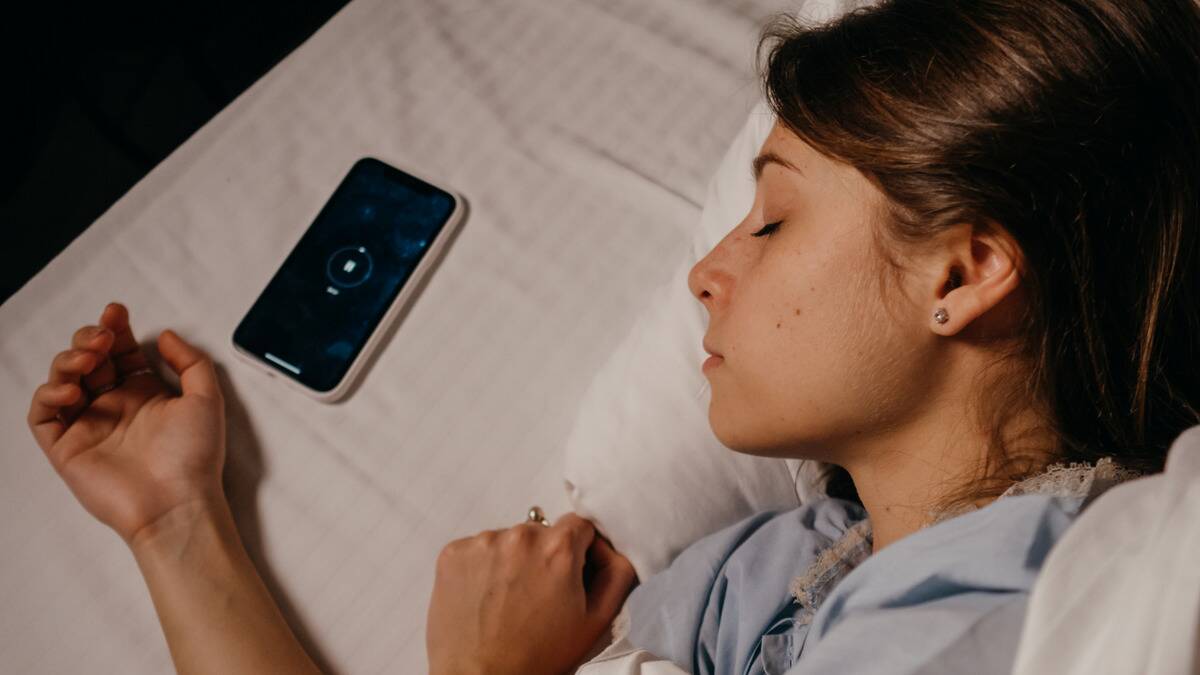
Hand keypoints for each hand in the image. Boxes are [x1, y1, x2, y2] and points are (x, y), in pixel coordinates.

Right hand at [26, 302, 227, 548]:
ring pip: (62, 380)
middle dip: (89, 338)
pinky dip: (48, 394)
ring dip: (68, 360)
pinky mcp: (66, 448)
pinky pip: (43, 415)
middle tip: (101, 337)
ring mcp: (88, 426)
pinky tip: (70, 389)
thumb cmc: (195, 456)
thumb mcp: (206, 398)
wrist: (178, 503)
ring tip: (88, 359)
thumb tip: (163, 334)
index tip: (116, 311)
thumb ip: (190, 361)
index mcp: (144, 394)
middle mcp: (114, 406)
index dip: (114, 328)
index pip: (121, 351)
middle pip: (88, 359)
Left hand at [427, 512, 637, 674]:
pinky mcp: (453, 553)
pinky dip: (482, 567)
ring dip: (511, 561)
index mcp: (559, 548)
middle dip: (544, 558)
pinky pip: (477, 549)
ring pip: (508, 540)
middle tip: (537, 598)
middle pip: (542, 532)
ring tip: (508, 602)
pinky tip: (485, 598)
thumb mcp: (597, 621)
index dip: (579, 552)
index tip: (567, 577)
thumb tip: (609, 547)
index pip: (579, 525)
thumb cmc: (539, 657)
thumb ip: (616, 572)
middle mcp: (520, 536)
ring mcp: (482, 542)